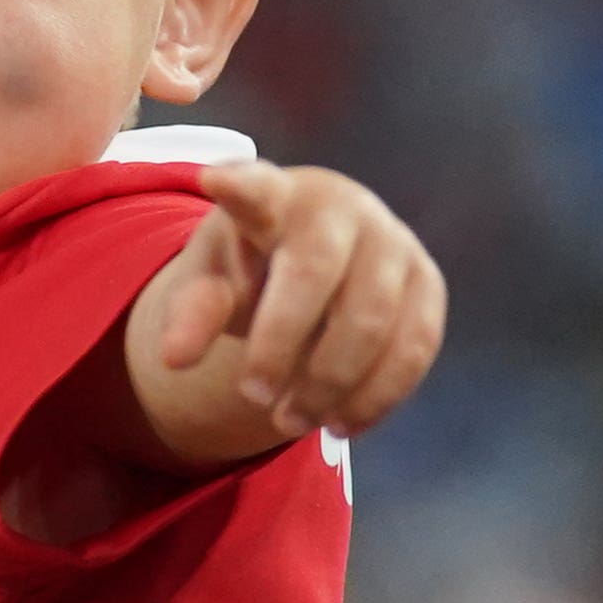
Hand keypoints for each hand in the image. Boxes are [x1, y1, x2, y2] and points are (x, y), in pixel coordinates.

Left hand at [132, 162, 446, 459]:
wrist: (323, 262)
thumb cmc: (256, 264)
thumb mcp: (213, 279)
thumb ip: (193, 311)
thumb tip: (174, 359)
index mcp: (277, 197)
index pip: (258, 188)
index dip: (239, 186)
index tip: (212, 179)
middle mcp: (344, 209)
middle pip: (317, 275)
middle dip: (282, 348)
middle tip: (253, 399)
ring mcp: (395, 243)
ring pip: (376, 322)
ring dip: (331, 385)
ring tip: (290, 421)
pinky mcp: (428, 284)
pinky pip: (416, 347)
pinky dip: (377, 396)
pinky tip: (339, 423)